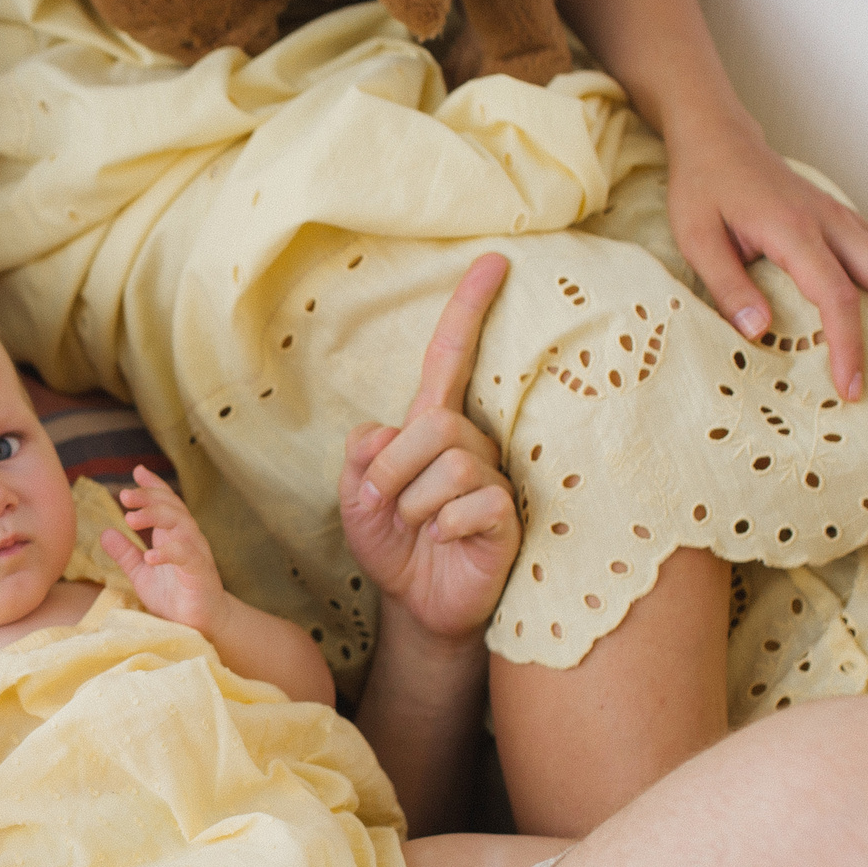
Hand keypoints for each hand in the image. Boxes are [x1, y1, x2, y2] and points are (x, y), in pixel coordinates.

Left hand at [102, 465, 235, 634]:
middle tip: (124, 494)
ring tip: (130, 518)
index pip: (167, 503)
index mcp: (174, 536)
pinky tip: (150, 555)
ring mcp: (197, 554)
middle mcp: (188, 539)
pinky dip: (168, 553)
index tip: (137, 471)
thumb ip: (125, 553)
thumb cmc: (174, 597)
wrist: (201, 626)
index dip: (154, 486)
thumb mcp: (142, 574)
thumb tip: (104, 531)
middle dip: (149, 497)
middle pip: (172, 507)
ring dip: (156, 517)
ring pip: (182, 524)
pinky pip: (187, 557)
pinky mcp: (201, 574)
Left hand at [341, 254, 520, 641]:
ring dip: (414, 505)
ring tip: (419, 530)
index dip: (468, 311)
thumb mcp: (357, 499)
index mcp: (432, 428)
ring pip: (451, 465)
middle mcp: (470, 444)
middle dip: (394, 469)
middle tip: (384, 505)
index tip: (491, 261)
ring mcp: (494, 479)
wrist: (417, 605)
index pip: (449, 359)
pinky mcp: (510, 516)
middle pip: (437, 423)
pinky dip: (443, 528)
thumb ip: (362, 459)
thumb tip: (387, 433)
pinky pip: (472, 504)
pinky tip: (446, 543)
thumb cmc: (393, 543)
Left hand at [665, 113, 867, 400]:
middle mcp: (835, 225)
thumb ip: (727, 285)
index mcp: (795, 231)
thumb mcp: (696, 238)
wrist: (721, 142)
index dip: (848, 344)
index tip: (853, 387)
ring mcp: (851, 222)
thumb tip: (758, 332)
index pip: (835, 295)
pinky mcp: (854, 226)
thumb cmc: (705, 191)